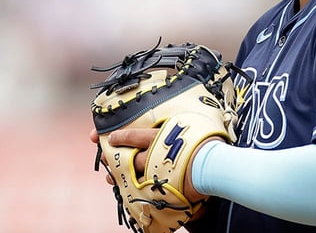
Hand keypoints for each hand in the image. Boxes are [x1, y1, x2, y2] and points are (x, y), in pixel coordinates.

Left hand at [89, 128, 215, 203]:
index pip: (134, 136)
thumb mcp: (191, 126)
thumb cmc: (204, 143)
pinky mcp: (159, 189)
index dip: (120, 137)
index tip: (110, 138)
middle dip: (113, 158)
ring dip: (118, 176)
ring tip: (109, 177)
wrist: (211, 165)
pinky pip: (142, 192)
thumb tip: (179, 123)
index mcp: (159, 138)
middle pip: (128, 157)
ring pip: (130, 175)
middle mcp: (152, 155)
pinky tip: (126, 193)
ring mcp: (154, 174)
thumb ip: (180, 126)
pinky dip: (133, 192)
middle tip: (104, 159)